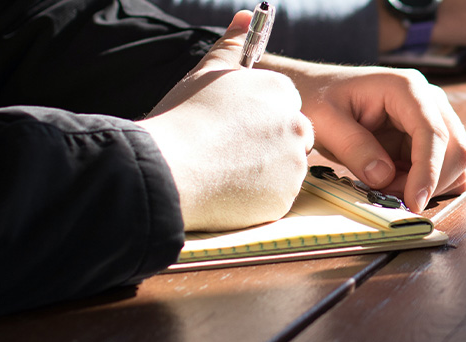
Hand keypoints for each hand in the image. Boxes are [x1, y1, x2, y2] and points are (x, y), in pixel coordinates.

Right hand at [138, 11, 313, 231]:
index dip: (257, 117)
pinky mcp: (285, 198)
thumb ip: (232, 45)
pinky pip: (276, 196)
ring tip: (224, 169)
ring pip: (286, 168)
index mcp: (281, 92)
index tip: (234, 126)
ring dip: (263, 170)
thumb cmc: (184, 117)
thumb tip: (245, 16)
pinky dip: (258, 196)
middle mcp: (296, 125)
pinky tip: (228, 189)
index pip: (283, 104)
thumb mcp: (207, 72)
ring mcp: (294, 164)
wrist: (169, 168)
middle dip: (267, 143)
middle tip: (228, 150)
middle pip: (291, 135)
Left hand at [258, 58, 465, 212]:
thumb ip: (354, 147)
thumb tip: (384, 177)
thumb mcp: (325, 121)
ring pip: (454, 162)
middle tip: (388, 196)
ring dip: (428, 185)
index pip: (433, 132)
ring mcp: (432, 118)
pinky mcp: (427, 138)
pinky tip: (397, 183)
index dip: (428, 171)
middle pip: (455, 148)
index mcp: (406, 88)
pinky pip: (444, 168)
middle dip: (428, 182)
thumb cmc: (318, 99)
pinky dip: (428, 184)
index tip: (413, 202)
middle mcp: (428, 100)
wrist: (315, 91)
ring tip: (386, 186)